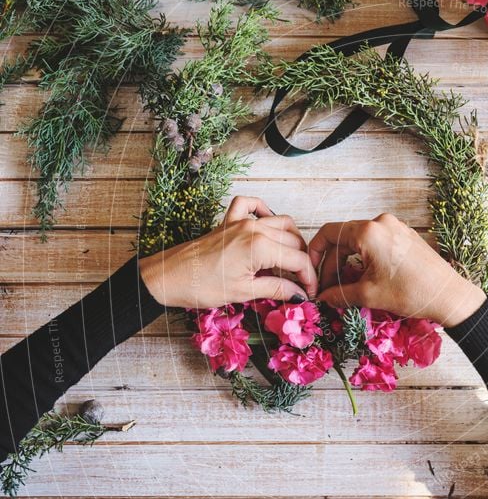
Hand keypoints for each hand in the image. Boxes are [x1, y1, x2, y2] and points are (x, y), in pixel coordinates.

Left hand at [139, 196, 316, 308]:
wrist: (167, 277)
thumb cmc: (202, 287)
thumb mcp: (244, 292)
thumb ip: (277, 289)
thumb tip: (299, 294)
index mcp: (260, 246)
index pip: (299, 260)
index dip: (309, 279)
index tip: (309, 294)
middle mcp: (255, 228)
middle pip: (294, 242)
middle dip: (302, 264)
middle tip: (299, 284)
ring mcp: (241, 221)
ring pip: (281, 222)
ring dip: (290, 241)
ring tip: (288, 263)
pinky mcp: (228, 221)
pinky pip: (252, 205)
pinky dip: (264, 211)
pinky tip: (267, 226)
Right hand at [309, 213, 485, 327]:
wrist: (449, 296)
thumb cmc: (410, 293)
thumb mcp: (368, 295)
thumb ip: (338, 293)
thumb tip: (321, 297)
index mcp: (369, 231)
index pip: (328, 233)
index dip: (315, 254)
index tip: (311, 273)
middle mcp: (381, 222)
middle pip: (343, 238)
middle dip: (332, 264)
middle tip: (327, 288)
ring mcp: (395, 227)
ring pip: (359, 242)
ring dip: (348, 263)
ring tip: (345, 287)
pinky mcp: (405, 236)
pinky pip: (375, 243)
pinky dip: (365, 259)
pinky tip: (364, 279)